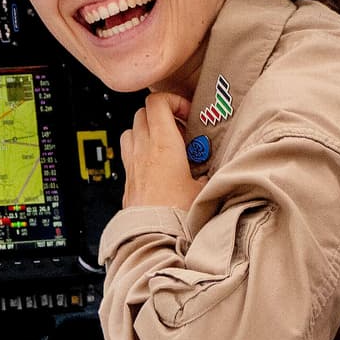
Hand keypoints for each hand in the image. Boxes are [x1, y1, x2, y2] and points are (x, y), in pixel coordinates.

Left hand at [120, 93, 206, 210]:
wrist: (153, 238)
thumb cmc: (177, 215)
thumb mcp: (205, 189)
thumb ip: (209, 173)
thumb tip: (212, 171)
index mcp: (163, 144)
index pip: (158, 102)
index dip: (174, 101)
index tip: (187, 114)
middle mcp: (143, 150)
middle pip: (143, 113)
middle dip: (162, 115)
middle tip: (180, 129)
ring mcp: (132, 164)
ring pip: (131, 130)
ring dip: (147, 131)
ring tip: (165, 145)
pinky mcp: (127, 181)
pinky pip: (128, 154)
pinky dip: (140, 152)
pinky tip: (156, 167)